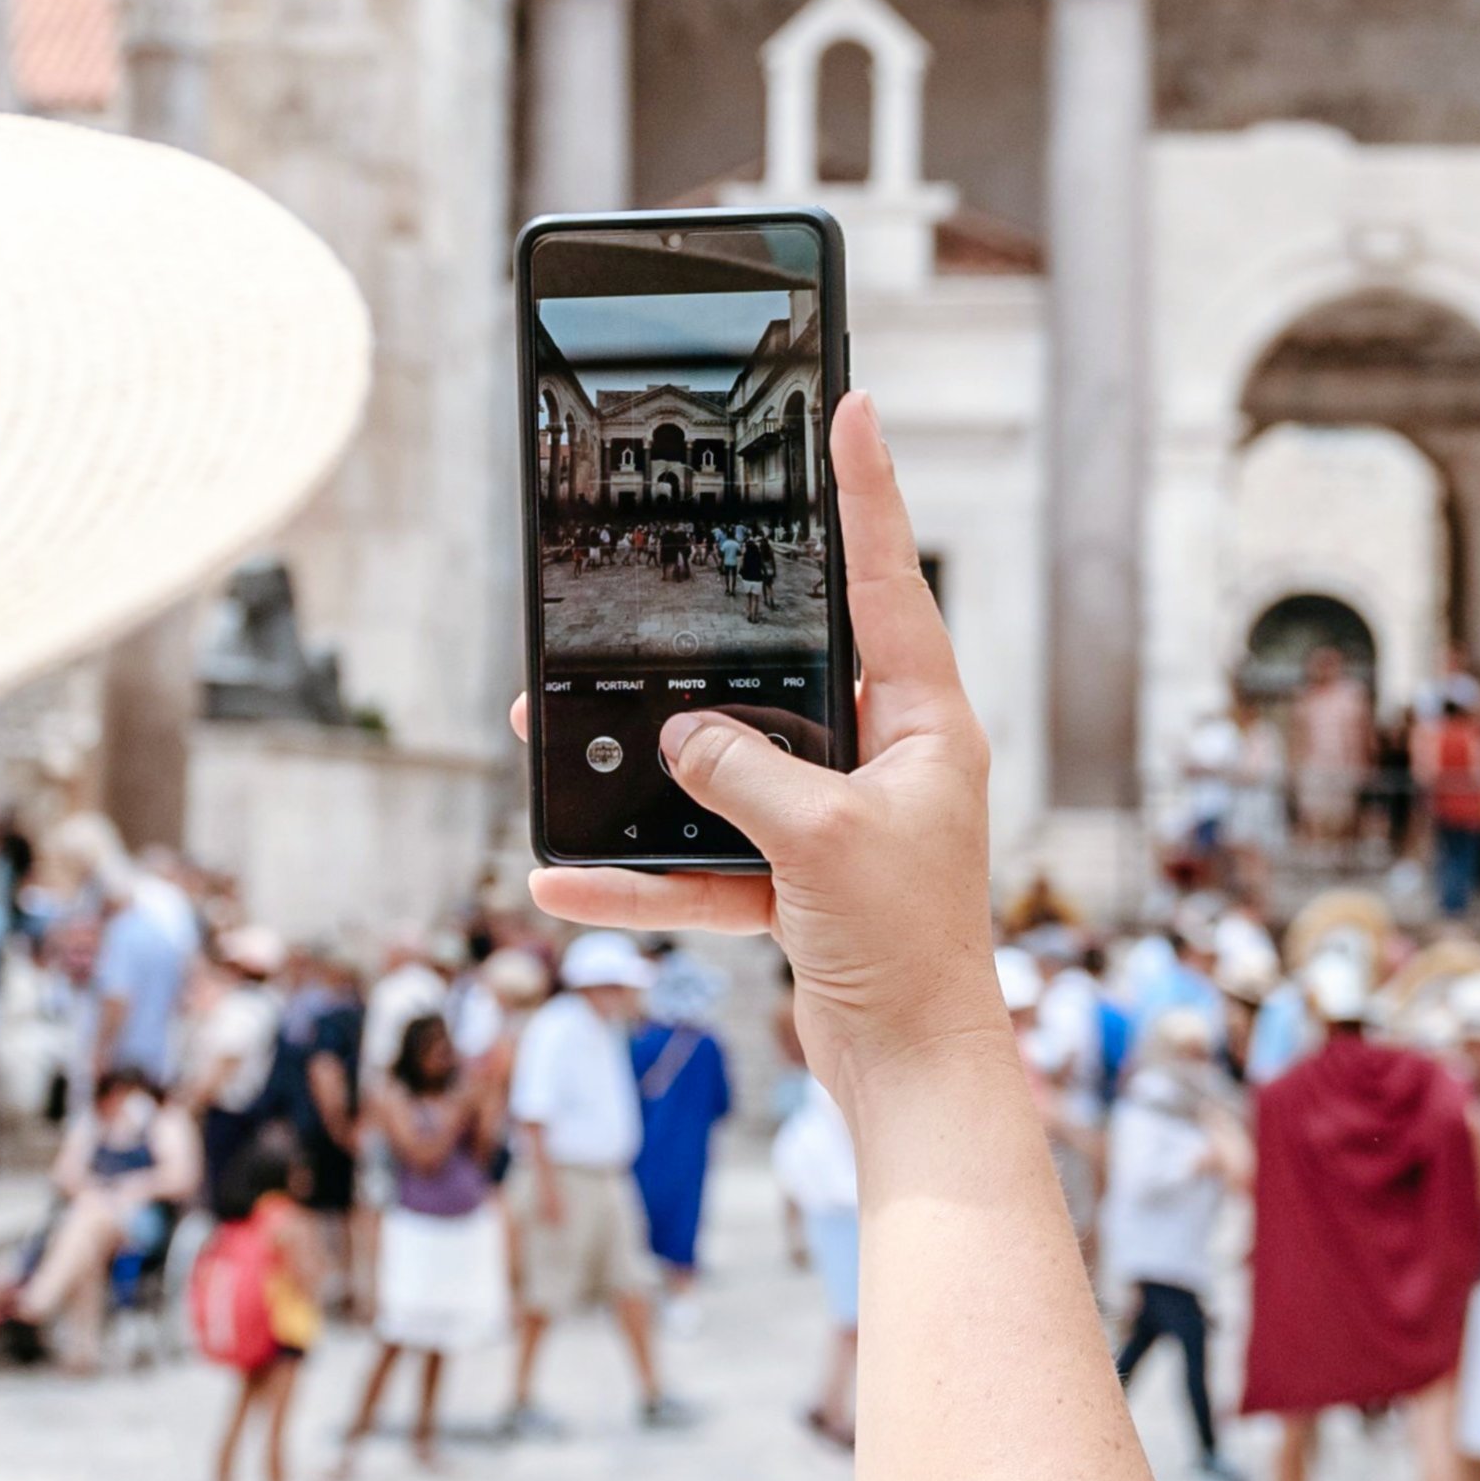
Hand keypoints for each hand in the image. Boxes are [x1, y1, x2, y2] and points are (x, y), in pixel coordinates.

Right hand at [521, 393, 1001, 1103]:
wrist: (915, 1074)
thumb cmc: (907, 949)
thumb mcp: (821, 840)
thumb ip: (744, 771)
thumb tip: (680, 736)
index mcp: (925, 724)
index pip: (888, 580)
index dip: (868, 490)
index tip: (850, 406)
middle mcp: (886, 759)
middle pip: (786, 670)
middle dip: (707, 642)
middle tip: (658, 571)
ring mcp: (839, 821)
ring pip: (728, 767)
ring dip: (647, 765)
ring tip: (554, 727)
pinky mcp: (798, 883)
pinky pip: (706, 861)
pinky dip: (642, 876)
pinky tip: (563, 884)